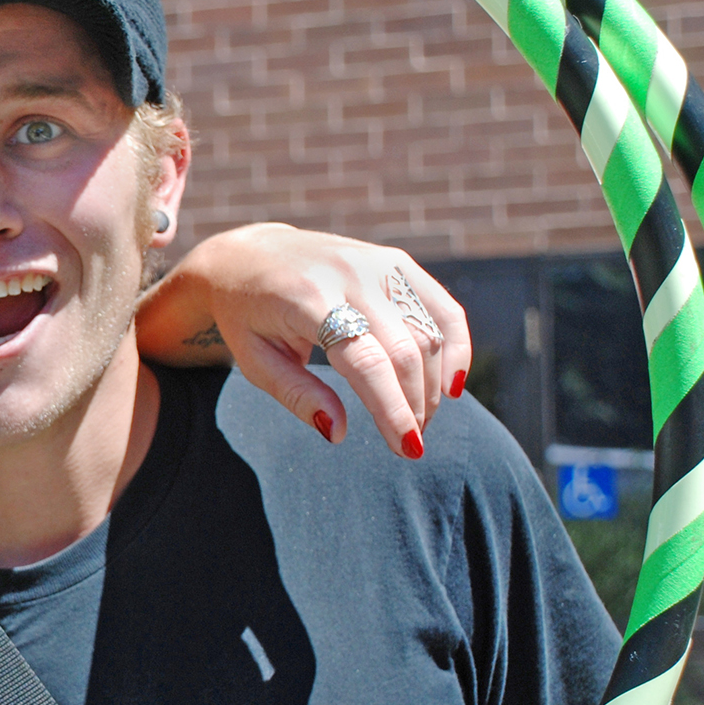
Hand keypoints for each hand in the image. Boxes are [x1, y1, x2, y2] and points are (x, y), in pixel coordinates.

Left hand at [153, 223, 471, 456]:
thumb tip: (337, 433)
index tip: (407, 448)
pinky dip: (457, 347)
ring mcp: (377, 263)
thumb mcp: (253, 360)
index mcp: (306, 298)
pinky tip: (450, 385)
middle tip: (409, 444)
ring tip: (417, 419)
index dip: (391, 407)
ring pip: (430, 332)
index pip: (364, 359)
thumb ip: (296, 395)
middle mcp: (348, 273)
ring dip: (433, 385)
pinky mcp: (395, 262)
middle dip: (415, 404)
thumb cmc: (247, 316)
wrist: (247, 256)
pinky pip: (443, 308)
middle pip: (404, 349)